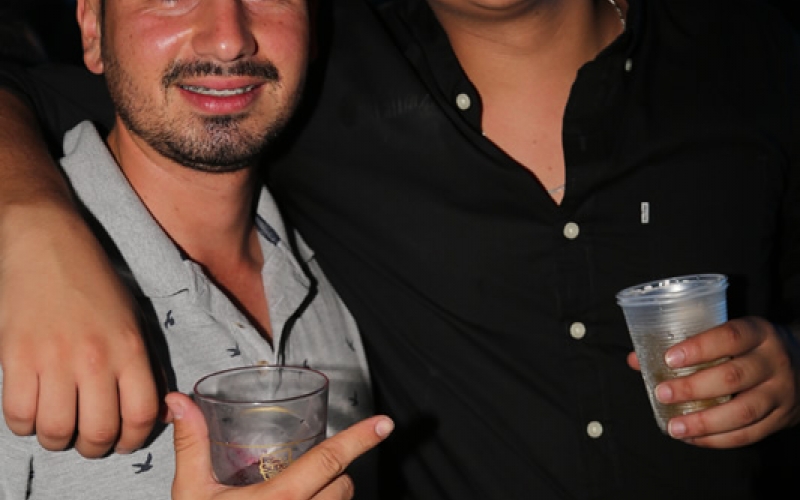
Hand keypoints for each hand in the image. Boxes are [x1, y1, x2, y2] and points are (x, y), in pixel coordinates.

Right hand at [0, 203, 159, 456]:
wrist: (47, 243)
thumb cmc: (94, 282)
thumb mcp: (132, 319)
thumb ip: (141, 365)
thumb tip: (152, 412)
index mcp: (130, 348)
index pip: (142, 415)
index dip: (134, 439)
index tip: (124, 441)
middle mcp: (95, 359)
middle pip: (98, 432)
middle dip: (94, 447)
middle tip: (89, 440)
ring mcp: (53, 359)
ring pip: (56, 431)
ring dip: (57, 439)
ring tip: (59, 426)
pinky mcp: (16, 356)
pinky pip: (19, 415)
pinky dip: (24, 424)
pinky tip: (32, 410)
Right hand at [165, 392, 393, 499]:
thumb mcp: (192, 493)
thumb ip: (191, 445)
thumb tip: (179, 400)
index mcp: (279, 499)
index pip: (330, 461)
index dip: (360, 438)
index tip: (385, 424)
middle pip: (344, 485)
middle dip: (335, 473)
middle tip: (308, 471)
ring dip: (332, 496)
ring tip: (304, 495)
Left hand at [627, 317, 799, 446]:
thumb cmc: (752, 347)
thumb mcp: (729, 335)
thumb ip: (687, 345)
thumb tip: (636, 360)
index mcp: (759, 333)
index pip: (730, 337)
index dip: (699, 348)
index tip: (669, 358)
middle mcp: (774, 361)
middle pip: (733, 377)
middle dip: (693, 388)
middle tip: (662, 393)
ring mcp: (781, 392)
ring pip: (743, 411)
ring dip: (704, 422)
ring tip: (674, 427)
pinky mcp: (782, 418)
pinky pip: (750, 434)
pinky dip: (718, 440)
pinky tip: (693, 438)